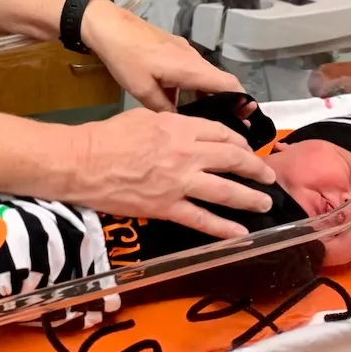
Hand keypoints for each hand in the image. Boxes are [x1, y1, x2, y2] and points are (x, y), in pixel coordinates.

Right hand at [68, 109, 280, 238]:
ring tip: (264, 203)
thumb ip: (173, 125)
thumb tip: (187, 132)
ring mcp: (180, 183)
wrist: (83, 162)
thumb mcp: (145, 117)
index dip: (240, 142)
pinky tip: (240, 234)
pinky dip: (224, 228)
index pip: (222, 134)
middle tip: (267, 176)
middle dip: (255, 168)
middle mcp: (187, 155)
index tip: (247, 150)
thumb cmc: (108, 136)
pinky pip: (202, 220)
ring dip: (250, 198)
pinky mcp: (168, 208)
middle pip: (232, 159)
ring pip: (226, 191)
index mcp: (181, 129)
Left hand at [80, 0, 243, 110]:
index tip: (246, 120)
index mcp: (192, 68)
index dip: (242, 102)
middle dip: (227, 103)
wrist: (109, 27)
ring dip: (208, 96)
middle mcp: (194, 58)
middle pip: (221, 82)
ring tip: (205, 119)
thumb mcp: (142, 91)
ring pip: (205, 77)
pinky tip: (181, 102)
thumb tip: (180, 124)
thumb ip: (164, 109)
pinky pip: (192, 71)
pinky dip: (194, 87)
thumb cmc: (126, 58)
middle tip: (228, 125)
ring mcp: (184, 52)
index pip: (230, 85)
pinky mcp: (173, 49)